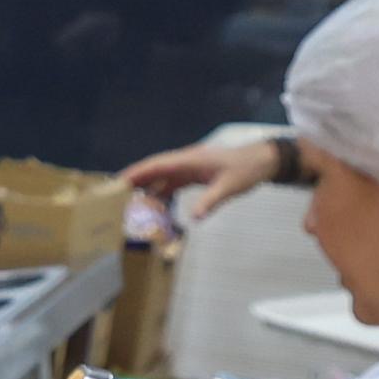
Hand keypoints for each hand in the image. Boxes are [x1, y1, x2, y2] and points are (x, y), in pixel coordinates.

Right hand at [118, 135, 280, 242]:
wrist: (263, 161)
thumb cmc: (247, 170)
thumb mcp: (230, 187)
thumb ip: (210, 201)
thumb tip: (194, 218)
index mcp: (191, 159)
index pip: (158, 164)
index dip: (137, 172)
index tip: (119, 181)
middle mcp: (187, 160)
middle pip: (155, 168)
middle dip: (135, 179)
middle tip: (115, 193)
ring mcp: (191, 167)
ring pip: (163, 175)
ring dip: (147, 186)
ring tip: (130, 200)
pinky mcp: (196, 173)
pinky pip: (173, 181)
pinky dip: (162, 191)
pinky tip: (155, 202)